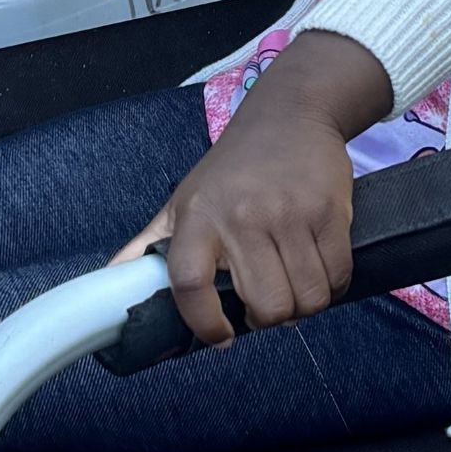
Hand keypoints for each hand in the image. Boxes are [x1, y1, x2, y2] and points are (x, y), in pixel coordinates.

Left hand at [108, 30, 393, 345]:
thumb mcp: (183, 200)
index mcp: (198, 217)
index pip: (190, 283)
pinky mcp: (330, 212)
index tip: (221, 336)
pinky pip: (337, 277)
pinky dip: (331, 285)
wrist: (290, 114)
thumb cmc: (232, 169)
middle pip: (266, 305)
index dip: (204, 322)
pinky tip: (317, 268)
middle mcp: (242, 217)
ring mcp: (290, 215)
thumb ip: (149, 246)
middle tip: (266, 303)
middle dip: (269, 318)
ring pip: (307, 299)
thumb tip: (113, 286)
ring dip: (304, 305)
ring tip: (293, 284)